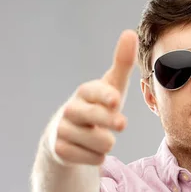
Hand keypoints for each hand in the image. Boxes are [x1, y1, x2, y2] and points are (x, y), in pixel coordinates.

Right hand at [46, 30, 137, 165]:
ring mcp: (63, 130)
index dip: (105, 96)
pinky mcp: (60, 151)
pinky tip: (90, 150)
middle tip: (122, 124)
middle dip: (110, 122)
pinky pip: (92, 159)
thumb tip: (130, 32)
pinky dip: (97, 157)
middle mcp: (70, 109)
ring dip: (107, 144)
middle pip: (96, 118)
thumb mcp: (111, 87)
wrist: (66, 136)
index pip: (94, 92)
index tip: (115, 100)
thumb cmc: (97, 106)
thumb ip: (121, 63)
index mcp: (85, 92)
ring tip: (101, 138)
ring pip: (99, 142)